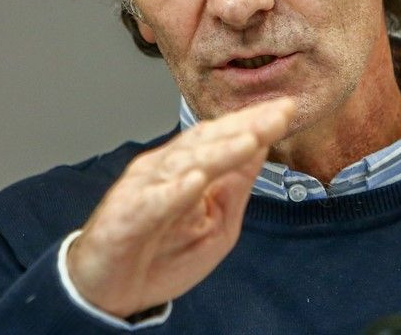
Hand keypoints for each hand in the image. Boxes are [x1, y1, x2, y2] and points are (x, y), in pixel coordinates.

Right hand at [66, 97, 295, 317]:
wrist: (112, 292)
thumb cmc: (161, 254)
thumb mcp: (217, 222)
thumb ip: (236, 185)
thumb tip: (262, 146)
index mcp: (188, 168)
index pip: (224, 137)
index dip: (255, 121)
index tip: (288, 108)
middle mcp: (165, 170)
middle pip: (207, 142)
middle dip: (245, 127)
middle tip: (278, 114)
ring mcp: (143, 190)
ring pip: (184, 165)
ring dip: (218, 152)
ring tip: (250, 140)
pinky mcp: (125, 218)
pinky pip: (151, 203)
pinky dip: (172, 192)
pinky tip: (194, 181)